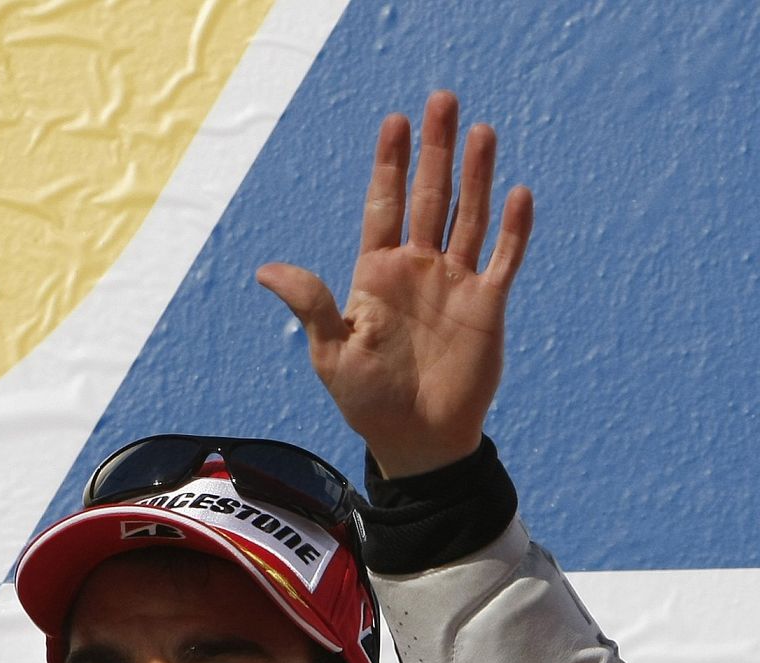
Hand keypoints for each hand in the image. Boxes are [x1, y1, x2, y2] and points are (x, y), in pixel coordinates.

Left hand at [257, 90, 533, 477]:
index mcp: (376, 275)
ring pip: (469, 217)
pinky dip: (512, 228)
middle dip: (434, 150)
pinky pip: (503, 259)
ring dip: (476, 175)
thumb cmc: (366, 401)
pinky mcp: (487, 306)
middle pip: (429, 197)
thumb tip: (267, 269)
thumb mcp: (330, 352)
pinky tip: (516, 193)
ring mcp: (455, 284)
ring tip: (480, 131)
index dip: (389, 164)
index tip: (394, 121)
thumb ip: (310, 304)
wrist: (416, 441)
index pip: (384, 205)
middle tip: (440, 100)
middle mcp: (417, 270)